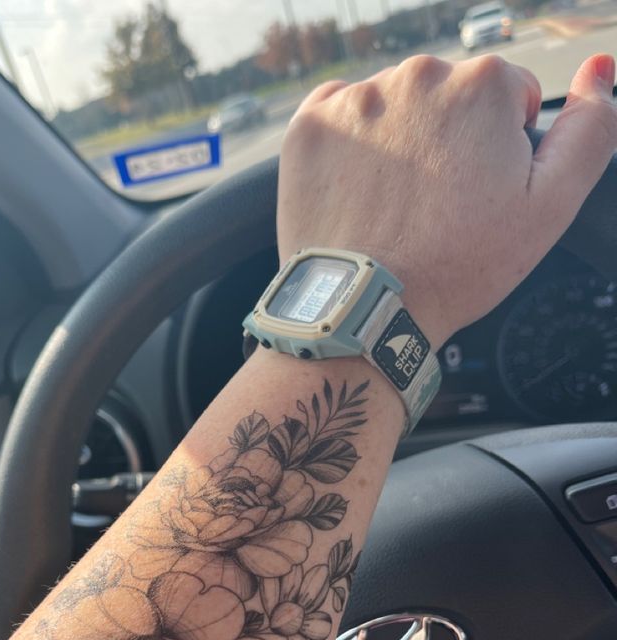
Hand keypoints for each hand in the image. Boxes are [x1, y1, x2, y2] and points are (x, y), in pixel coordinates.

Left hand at [277, 53, 616, 349]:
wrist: (366, 309)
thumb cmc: (457, 265)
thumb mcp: (549, 207)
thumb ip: (590, 130)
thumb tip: (600, 71)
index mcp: (482, 86)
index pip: (507, 98)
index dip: (499, 152)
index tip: (477, 195)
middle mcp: (417, 76)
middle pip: (448, 99)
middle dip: (449, 142)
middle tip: (437, 207)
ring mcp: (357, 99)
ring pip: (395, 108)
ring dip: (400, 144)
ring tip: (397, 206)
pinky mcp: (311, 126)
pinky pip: (343, 119)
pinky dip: (352, 149)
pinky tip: (362, 194)